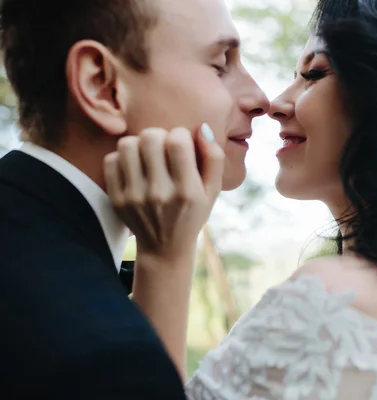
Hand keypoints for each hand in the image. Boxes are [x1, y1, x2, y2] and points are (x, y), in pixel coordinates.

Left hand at [104, 124, 223, 262]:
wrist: (164, 248)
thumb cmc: (193, 213)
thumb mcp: (213, 191)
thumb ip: (214, 159)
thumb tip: (202, 128)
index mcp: (187, 190)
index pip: (177, 141)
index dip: (180, 135)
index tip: (182, 146)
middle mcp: (159, 193)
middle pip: (150, 137)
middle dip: (159, 135)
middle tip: (163, 148)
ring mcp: (134, 196)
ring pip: (127, 144)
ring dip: (139, 144)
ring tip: (147, 156)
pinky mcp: (117, 198)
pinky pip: (111, 159)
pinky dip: (123, 158)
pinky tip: (135, 168)